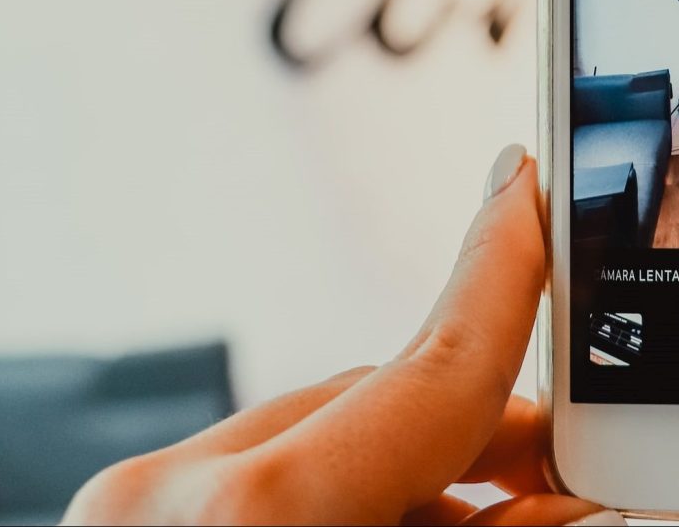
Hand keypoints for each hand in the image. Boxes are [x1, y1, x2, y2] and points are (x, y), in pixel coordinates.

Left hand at [63, 146, 619, 526]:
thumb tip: (563, 493)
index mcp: (254, 519)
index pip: (430, 367)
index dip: (504, 270)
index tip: (527, 186)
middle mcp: (172, 496)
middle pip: (378, 402)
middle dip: (479, 428)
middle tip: (563, 466)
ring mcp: (129, 510)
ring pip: (321, 440)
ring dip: (410, 474)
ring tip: (483, 520)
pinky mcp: (116, 524)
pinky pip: (261, 478)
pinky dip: (337, 498)